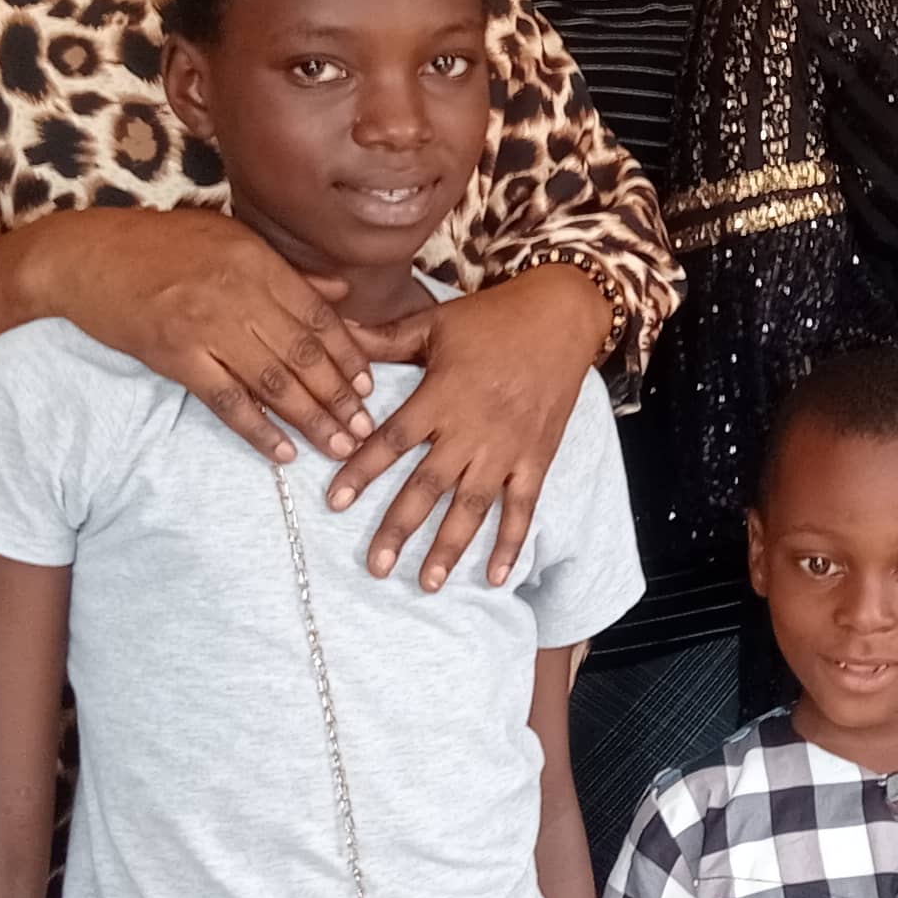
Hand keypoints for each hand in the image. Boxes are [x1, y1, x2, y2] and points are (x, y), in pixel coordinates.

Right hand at [38, 205, 375, 466]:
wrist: (86, 256)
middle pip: (303, 353)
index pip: (318, 315)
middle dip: (340, 396)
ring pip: (273, 381)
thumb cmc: (160, 245)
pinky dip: (258, 430)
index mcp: (256, 261)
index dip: (348, 355)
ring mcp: (206, 325)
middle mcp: (238, 292)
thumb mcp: (229, 239)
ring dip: (312, 419)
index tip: (370, 386)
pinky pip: (226, 401)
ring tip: (340, 446)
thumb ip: (287, 271)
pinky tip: (283, 453)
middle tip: (366, 429)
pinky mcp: (175, 355)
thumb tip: (343, 291)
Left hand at [323, 264, 612, 587]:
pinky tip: (495, 576)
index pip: (393, 440)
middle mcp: (472, 428)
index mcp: (442, 395)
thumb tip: (335, 332)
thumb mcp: (435, 323)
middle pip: (428, 485)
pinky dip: (512, 543)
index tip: (335, 502)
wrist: (562, 315)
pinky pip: (523, 507)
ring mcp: (507, 448)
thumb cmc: (493, 318)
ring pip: (473, 505)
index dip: (362, 471)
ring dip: (449, 547)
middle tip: (374, 565)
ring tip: (426, 582)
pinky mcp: (537, 458)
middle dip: (399, 528)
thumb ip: (384, 340)